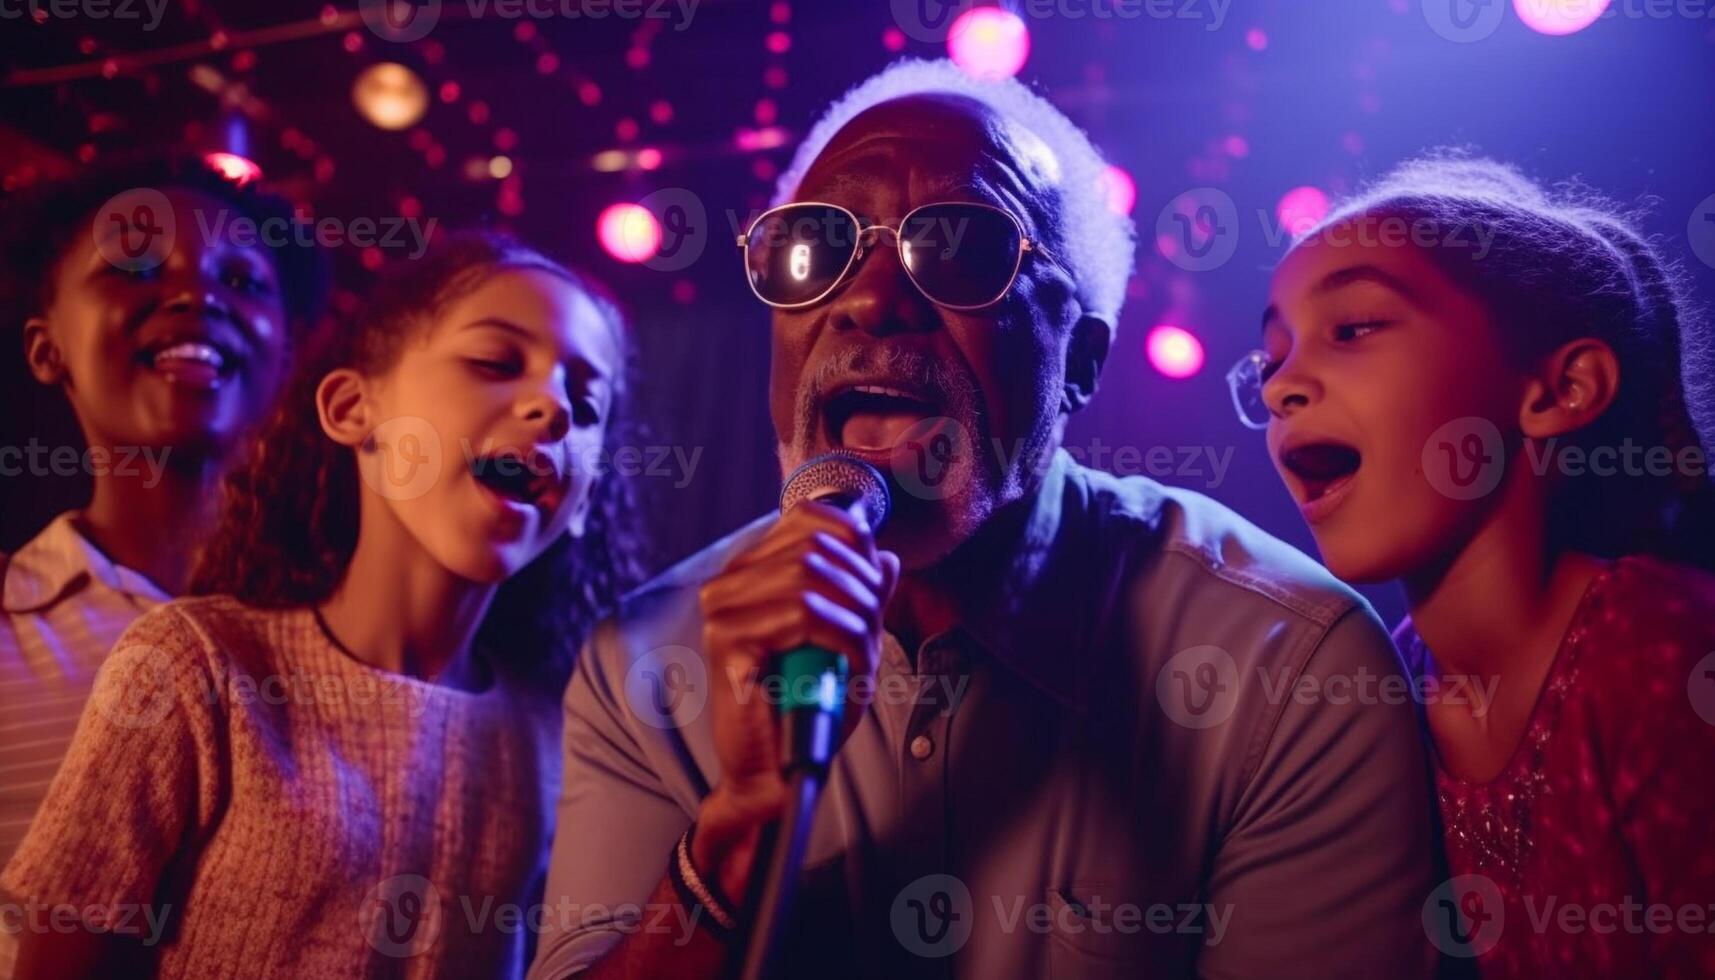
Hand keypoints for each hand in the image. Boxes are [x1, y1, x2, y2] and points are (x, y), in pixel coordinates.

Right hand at [691, 501, 899, 897]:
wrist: (774, 771)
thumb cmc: (805, 706)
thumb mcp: (847, 640)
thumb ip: (863, 597)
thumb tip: (887, 557)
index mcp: (749, 573)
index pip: (809, 518)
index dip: (856, 541)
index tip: (875, 581)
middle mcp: (727, 584)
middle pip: (816, 545)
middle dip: (863, 586)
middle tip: (874, 629)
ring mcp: (722, 611)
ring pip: (812, 577)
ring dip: (857, 614)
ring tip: (863, 651)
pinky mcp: (730, 642)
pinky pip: (804, 614)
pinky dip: (844, 636)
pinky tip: (852, 664)